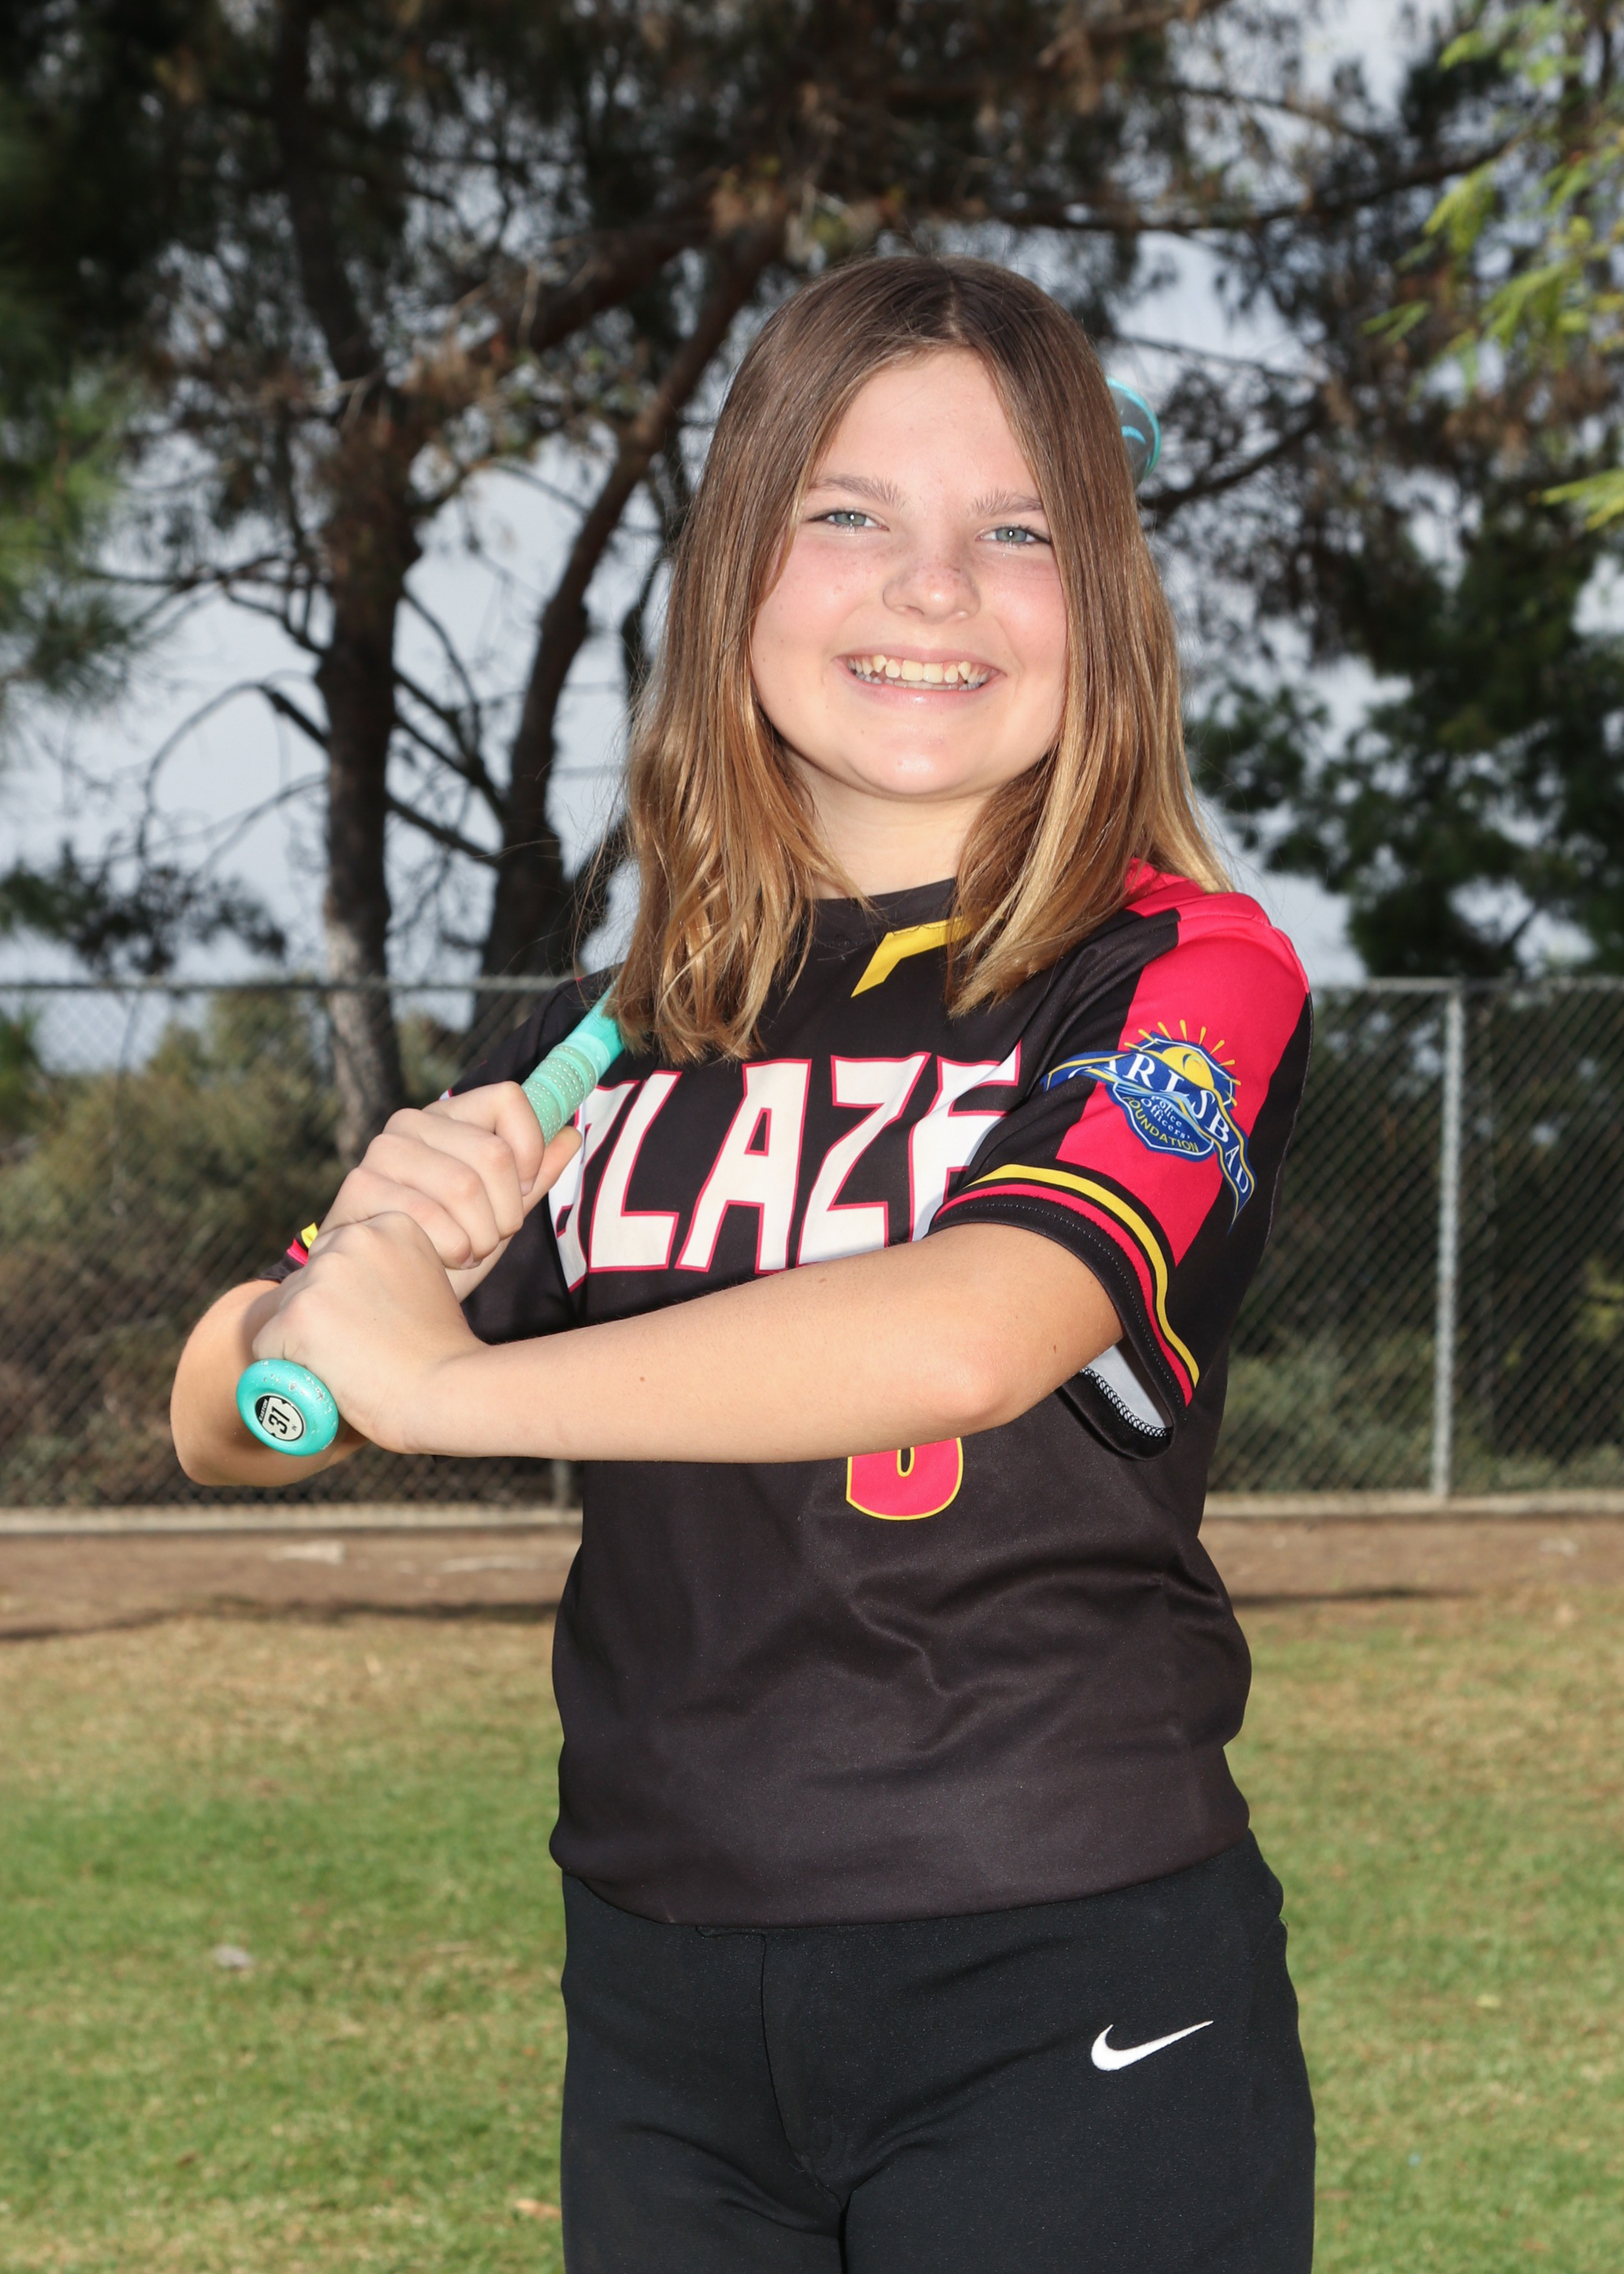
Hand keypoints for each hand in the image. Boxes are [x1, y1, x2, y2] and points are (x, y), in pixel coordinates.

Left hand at [252, 1213, 483, 1453]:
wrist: (448, 1390)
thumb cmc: (445, 1353)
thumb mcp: (427, 1285)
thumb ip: (391, 1272)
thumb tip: (352, 1291)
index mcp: (394, 1224)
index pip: (340, 1255)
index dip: (351, 1298)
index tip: (379, 1324)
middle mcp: (356, 1237)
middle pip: (309, 1278)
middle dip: (322, 1315)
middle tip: (361, 1349)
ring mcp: (324, 1273)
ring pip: (286, 1310)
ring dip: (306, 1341)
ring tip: (351, 1365)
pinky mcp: (299, 1312)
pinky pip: (267, 1345)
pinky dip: (287, 1368)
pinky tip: (327, 1377)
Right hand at [319, 1083, 580, 1283]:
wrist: (389, 1297)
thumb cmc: (447, 1248)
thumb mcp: (500, 1211)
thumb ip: (533, 1175)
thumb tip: (570, 1134)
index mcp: (449, 1117)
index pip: (509, 1098)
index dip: (531, 1148)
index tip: (525, 1188)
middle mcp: (411, 1124)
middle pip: (494, 1153)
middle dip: (507, 1212)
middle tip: (491, 1238)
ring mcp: (381, 1152)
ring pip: (464, 1187)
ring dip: (480, 1237)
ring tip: (468, 1251)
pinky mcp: (358, 1187)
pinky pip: (429, 1217)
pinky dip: (450, 1250)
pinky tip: (439, 1261)